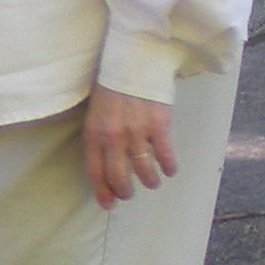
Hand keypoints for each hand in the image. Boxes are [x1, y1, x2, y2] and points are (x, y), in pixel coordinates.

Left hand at [83, 83, 175, 208]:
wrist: (134, 59)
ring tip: (152, 181)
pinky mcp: (157, 126)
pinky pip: (164, 156)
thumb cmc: (113, 86)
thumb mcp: (97, 113)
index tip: (108, 204)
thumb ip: (100, 138)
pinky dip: (168, 167)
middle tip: (130, 193)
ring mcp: (136, 132)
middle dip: (126, 191)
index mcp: (94, 133)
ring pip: (144, 171)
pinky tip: (169, 169)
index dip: (103, 192)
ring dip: (149, 181)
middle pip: (120, 177)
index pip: (96, 172)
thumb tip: (106, 167)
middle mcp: (113, 136)